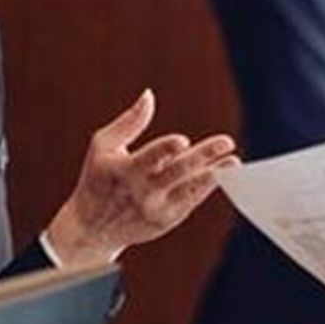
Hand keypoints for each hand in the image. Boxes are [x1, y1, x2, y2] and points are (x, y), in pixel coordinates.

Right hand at [47, 90, 238, 262]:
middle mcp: (141, 192)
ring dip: (213, 175)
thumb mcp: (103, 147)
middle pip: (177, 171)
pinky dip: (207, 186)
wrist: (91, 228)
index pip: (148, 159)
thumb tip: (149, 95)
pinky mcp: (167, 220)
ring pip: (189, 189)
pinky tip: (222, 172)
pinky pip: (192, 201)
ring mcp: (156, 208)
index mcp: (123, 171)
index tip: (183, 141)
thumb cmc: (98, 179)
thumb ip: (129, 122)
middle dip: (203, 156)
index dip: (165, 150)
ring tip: (233, 162)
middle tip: (226, 141)